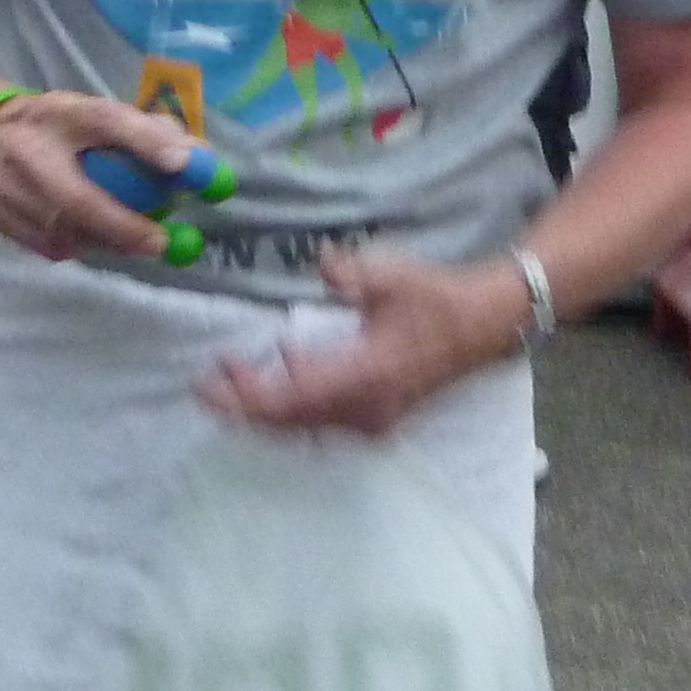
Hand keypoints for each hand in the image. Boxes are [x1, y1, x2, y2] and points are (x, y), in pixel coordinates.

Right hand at [0, 85, 202, 263]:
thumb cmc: (55, 125)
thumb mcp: (95, 114)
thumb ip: (144, 132)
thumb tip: (197, 158)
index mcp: (60, 113)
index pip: (107, 121)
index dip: (146, 142)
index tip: (185, 165)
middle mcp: (30, 150)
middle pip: (78, 200)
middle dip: (124, 227)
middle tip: (161, 243)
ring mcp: (8, 189)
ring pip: (66, 233)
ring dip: (105, 242)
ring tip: (133, 240)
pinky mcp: (0, 219)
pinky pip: (51, 246)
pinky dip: (80, 246)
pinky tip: (94, 237)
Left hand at [195, 244, 528, 435]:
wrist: (483, 324)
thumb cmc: (434, 297)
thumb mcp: (392, 275)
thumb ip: (349, 273)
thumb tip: (322, 263)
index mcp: (365, 375)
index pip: (290, 398)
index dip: (246, 397)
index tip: (210, 383)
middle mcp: (365, 408)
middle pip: (288, 422)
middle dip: (243, 406)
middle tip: (208, 383)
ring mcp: (371, 420)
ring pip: (302, 426)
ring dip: (263, 406)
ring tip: (232, 376)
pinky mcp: (375, 419)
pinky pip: (320, 422)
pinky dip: (290, 405)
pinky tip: (282, 371)